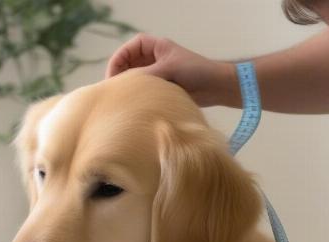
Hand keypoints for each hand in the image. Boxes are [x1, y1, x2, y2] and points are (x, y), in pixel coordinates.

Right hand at [105, 33, 238, 106]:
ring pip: (136, 81)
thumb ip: (145, 76)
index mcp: (153, 46)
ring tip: (124, 102)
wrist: (216, 86)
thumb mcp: (168, 70)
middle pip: (128, 66)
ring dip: (131, 90)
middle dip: (121, 79)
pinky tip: (136, 108)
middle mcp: (152, 59)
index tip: (112, 79)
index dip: (117, 62)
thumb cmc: (195, 71)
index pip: (126, 50)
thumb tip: (125, 86)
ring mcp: (157, 74)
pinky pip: (145, 93)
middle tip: (115, 95)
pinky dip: (140, 98)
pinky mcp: (162, 89)